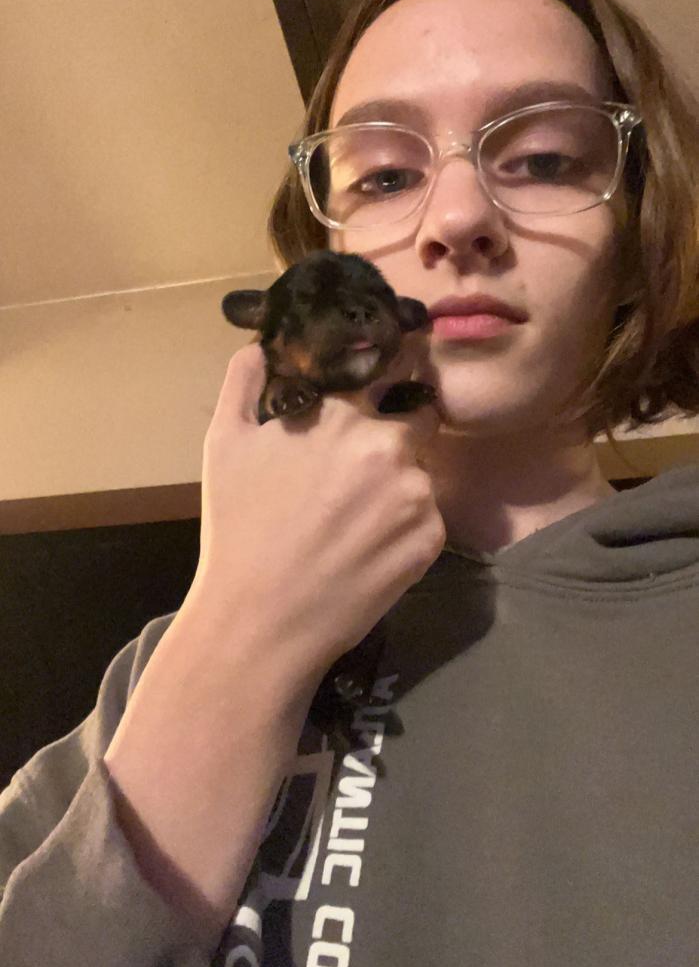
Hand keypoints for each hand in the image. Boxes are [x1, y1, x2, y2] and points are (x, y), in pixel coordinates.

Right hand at [181, 343, 444, 692]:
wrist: (260, 621)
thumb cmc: (237, 527)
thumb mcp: (224, 443)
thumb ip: (244, 381)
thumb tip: (259, 345)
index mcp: (342, 411)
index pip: (391, 366)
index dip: (391, 369)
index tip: (387, 377)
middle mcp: (388, 444)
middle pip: (417, 415)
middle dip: (397, 429)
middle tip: (362, 464)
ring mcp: (416, 493)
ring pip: (420, 469)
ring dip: (399, 481)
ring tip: (355, 517)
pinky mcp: (431, 539)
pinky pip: (427, 516)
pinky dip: (405, 525)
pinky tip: (366, 546)